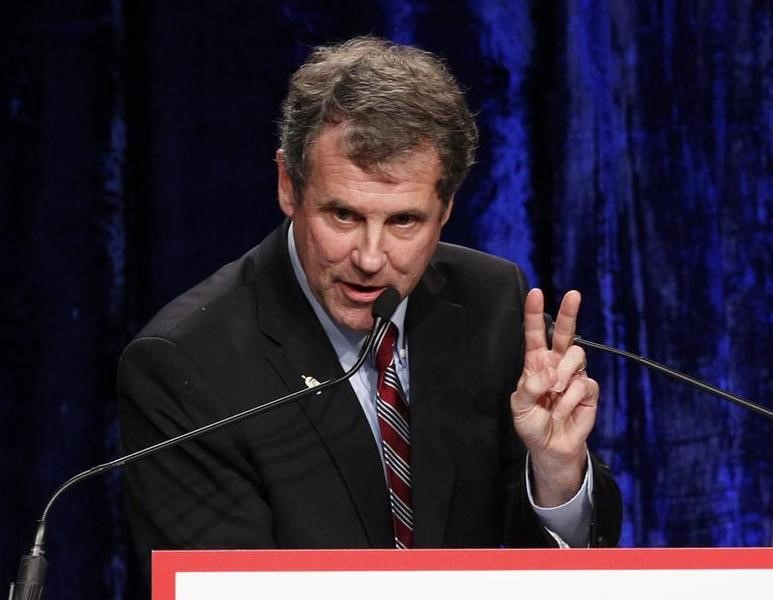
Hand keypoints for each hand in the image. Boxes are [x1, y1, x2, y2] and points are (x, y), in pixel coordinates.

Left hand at [511, 288, 597, 506]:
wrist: (549, 447)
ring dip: (562, 375)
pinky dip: (570, 399)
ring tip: (554, 393)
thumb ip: (530, 387)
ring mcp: (574, 375)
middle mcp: (556, 364)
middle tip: (573, 294)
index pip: (534, 334)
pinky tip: (563, 410)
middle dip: (569, 312)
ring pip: (576, 356)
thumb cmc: (531, 424)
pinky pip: (583, 383)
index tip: (535, 293)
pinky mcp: (588, 391)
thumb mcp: (519, 406)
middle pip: (565, 332)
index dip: (534, 314)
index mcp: (535, 363)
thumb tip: (549, 373)